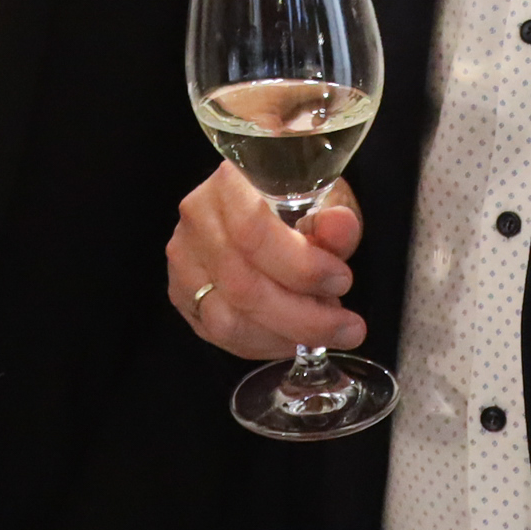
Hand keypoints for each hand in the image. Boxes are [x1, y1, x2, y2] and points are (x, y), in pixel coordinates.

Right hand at [167, 168, 363, 365]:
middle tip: (348, 327)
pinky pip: (220, 337)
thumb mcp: (325, 204)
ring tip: (324, 331)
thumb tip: (341, 226)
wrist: (259, 210)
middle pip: (242, 285)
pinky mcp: (182, 296)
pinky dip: (264, 344)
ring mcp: (184, 262)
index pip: (252, 232)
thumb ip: (333, 222)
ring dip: (284, 335)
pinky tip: (294, 339)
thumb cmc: (296, 205)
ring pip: (228, 321)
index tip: (342, 280)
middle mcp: (196, 221)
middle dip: (303, 316)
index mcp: (227, 185)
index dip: (301, 266)